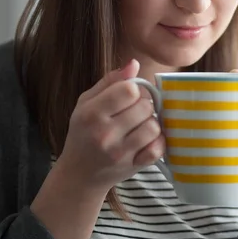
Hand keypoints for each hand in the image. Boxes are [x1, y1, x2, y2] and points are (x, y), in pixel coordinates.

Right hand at [55, 59, 165, 193]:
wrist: (79, 174)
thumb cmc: (84, 133)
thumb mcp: (86, 103)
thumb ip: (110, 81)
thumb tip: (134, 64)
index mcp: (91, 114)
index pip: (129, 90)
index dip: (133, 89)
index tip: (128, 96)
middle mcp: (105, 134)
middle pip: (145, 106)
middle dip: (144, 106)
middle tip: (134, 112)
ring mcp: (120, 153)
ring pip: (154, 126)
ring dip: (150, 123)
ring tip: (140, 126)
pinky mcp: (134, 167)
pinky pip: (158, 149)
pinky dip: (157, 142)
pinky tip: (147, 140)